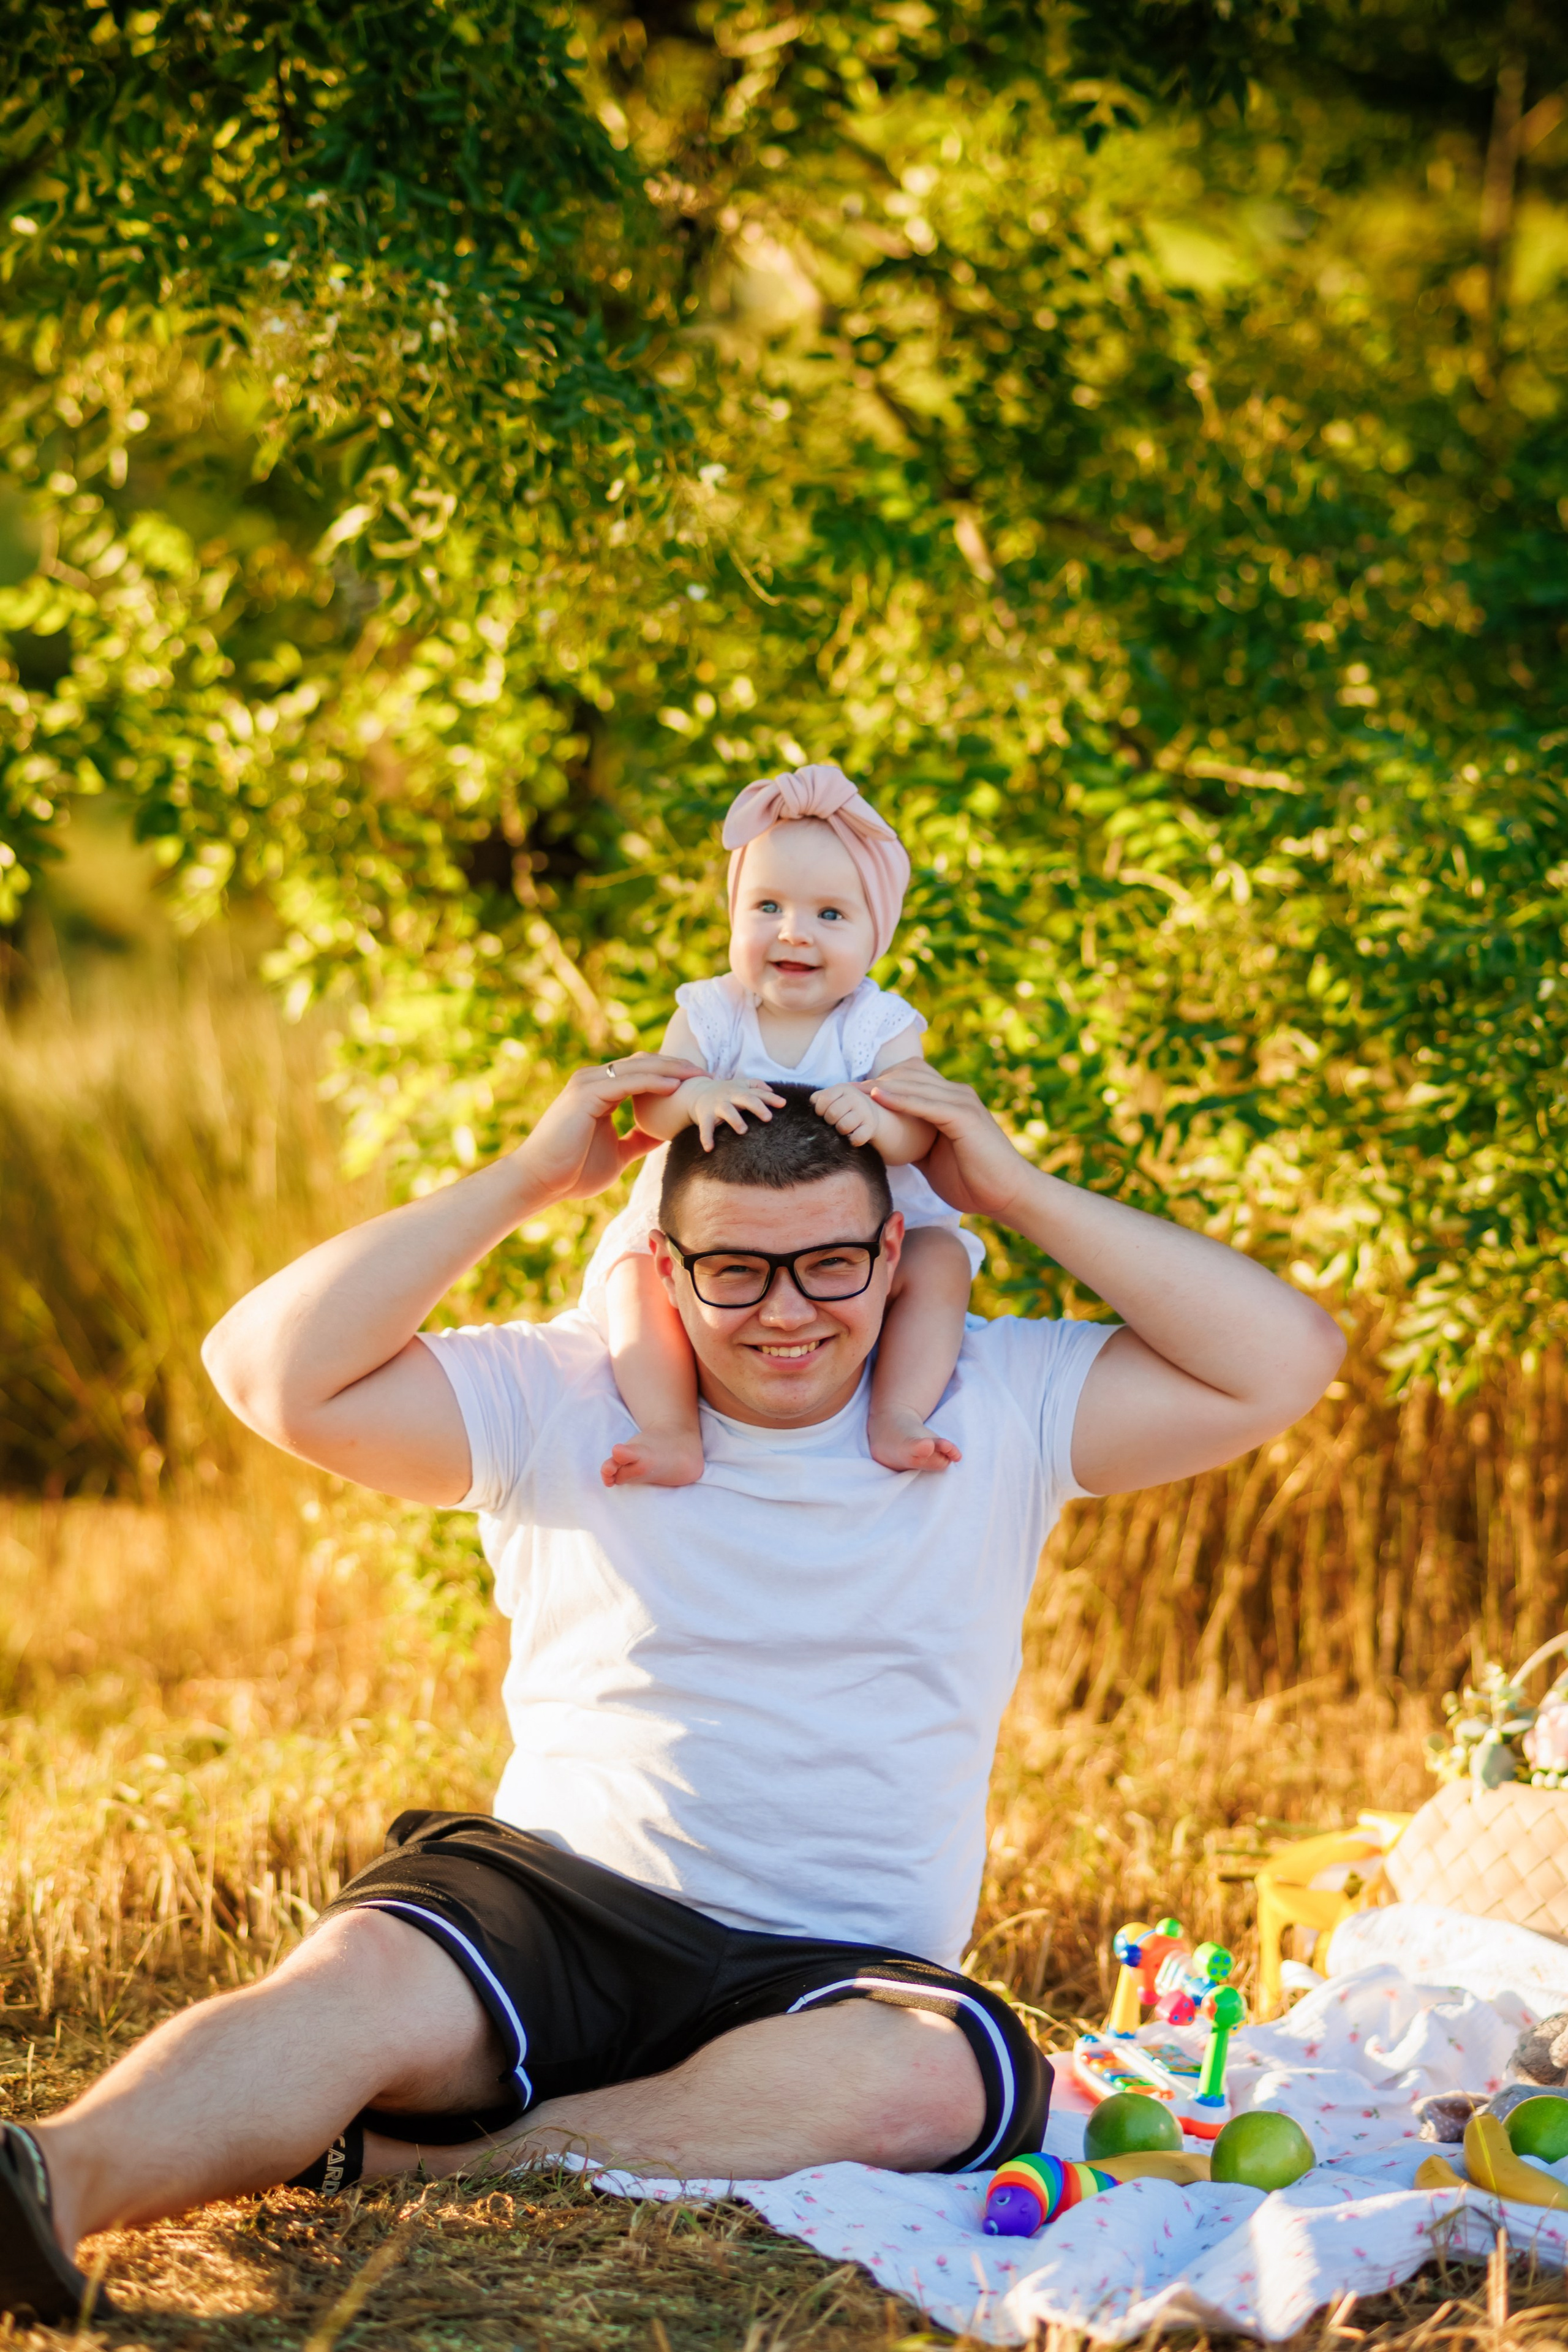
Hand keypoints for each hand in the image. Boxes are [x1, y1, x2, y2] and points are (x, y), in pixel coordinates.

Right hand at [513, 1055, 703, 1205]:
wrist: (539, 1183)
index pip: (641, 1073)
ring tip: (699, 1076)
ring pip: (637, 1068)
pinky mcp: (585, 1094)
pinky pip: (627, 1082)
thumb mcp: (618, 1153)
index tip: (699, 1084)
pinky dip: (653, 1082)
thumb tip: (664, 1135)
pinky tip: (675, 1086)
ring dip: (671, 1070)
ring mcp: (587, 1084)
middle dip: (677, 1066)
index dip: (671, 1074)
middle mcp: (592, 1081)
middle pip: (643, 1063)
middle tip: (707, 1074)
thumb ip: (639, 1139)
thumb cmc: (572, 1172)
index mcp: (599, 1092)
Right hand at [684, 1074, 785, 1149]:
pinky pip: (705, 1127)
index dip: (771, 1098)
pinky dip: (706, 1137)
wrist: (697, 1091)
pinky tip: (709, 1148)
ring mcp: (717, 1105)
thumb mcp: (741, 1084)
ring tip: (743, 1130)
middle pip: (745, 1099)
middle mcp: (730, 1096)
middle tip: (768, 1117)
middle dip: (757, 1106)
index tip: (783, 1104)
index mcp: (741, 1090)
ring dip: (735, 1119)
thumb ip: (757, 1085)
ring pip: (727, 1110)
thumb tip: (773, 1091)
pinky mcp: (704, 1116)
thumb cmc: (726, 1092)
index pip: (758, 1093)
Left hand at [811, 1080, 891, 1149]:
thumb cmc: (842, 1105)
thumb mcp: (831, 1096)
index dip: (819, 1110)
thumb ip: (818, 1099)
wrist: (869, 1112)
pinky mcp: (870, 1126)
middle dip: (829, 1121)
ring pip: (843, 1126)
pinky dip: (852, 1140)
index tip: (823, 1113)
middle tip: (833, 1122)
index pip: (824, 1099)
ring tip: (842, 1128)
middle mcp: (855, 1097)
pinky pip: (857, 1138)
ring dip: (840, 1131)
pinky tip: (851, 1136)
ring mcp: (864, 1112)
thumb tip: (812, 1107)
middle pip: (832, 1114)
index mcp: (842, 1088)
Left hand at [860, 1062, 1027, 1220]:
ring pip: (915, 1084)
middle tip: (845, 1091)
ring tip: (852, 1091)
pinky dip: (901, 1099)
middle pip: (909, 1073)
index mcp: (950, 1100)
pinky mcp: (965, 1117)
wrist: (1006, 1195)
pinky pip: (927, 1102)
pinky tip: (877, 1097)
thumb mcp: (933, 1156)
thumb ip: (915, 1142)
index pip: (910, 1078)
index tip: (850, 1095)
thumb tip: (887, 1142)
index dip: (880, 1083)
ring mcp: (962, 1103)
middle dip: (875, 1080)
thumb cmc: (972, 1179)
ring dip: (881, 1086)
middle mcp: (957, 1094)